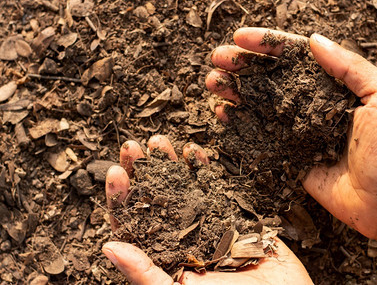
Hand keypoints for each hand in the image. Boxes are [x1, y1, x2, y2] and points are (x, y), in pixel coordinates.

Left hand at [103, 136, 312, 284]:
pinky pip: (214, 186)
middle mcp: (182, 237)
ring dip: (169, 164)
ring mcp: (207, 223)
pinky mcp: (231, 214)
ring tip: (160, 142)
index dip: (122, 198)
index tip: (116, 172)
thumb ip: (145, 273)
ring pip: (182, 188)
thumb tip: (108, 246)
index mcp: (164, 257)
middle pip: (155, 199)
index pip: (134, 225)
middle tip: (133, 146)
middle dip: (142, 172)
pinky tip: (193, 151)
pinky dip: (203, 168)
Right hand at [206, 27, 376, 239]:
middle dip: (241, 65)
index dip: (266, 45)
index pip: (293, 57)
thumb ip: (351, 68)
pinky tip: (222, 114)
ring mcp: (295, 129)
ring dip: (233, 90)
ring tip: (213, 83)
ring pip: (257, 103)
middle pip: (268, 78)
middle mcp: (309, 104)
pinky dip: (237, 123)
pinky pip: (257, 135)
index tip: (240, 37)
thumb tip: (315, 40)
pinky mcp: (286, 155)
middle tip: (217, 59)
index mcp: (331, 86)